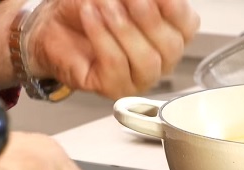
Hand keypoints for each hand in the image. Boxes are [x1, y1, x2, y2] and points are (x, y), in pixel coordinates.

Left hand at [27, 0, 199, 98]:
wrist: (55, 26)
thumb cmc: (90, 9)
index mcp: (170, 33)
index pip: (188, 25)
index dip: (176, 9)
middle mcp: (160, 60)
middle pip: (171, 46)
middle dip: (148, 18)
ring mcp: (139, 78)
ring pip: (146, 60)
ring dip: (124, 28)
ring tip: (104, 6)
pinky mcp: (114, 88)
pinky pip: (116, 64)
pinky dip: (102, 36)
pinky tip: (91, 17)